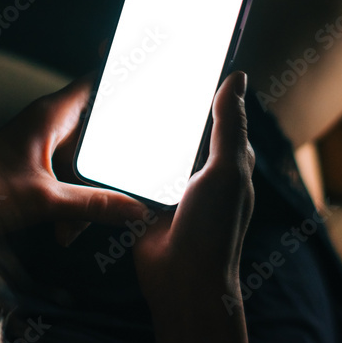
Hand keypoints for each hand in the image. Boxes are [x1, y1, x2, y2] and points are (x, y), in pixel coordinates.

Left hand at [0, 75, 148, 243]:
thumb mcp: (45, 201)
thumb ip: (93, 204)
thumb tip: (135, 209)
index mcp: (50, 115)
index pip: (96, 82)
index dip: (123, 79)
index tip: (150, 80)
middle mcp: (46, 123)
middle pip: (97, 129)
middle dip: (110, 160)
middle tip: (133, 173)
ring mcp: (38, 144)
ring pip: (80, 160)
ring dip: (85, 191)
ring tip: (73, 227)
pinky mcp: (31, 166)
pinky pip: (64, 177)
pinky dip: (67, 202)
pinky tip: (63, 230)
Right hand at [132, 71, 255, 309]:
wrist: (183, 282)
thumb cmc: (215, 228)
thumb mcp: (227, 169)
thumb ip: (230, 125)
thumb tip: (238, 78)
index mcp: (228, 160)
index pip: (216, 114)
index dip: (202, 88)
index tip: (180, 59)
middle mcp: (201, 171)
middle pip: (180, 127)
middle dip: (163, 104)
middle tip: (138, 69)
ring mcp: (172, 186)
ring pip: (154, 146)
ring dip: (139, 127)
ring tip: (115, 94)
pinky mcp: (144, 200)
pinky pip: (131, 171)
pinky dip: (121, 157)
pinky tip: (103, 133)